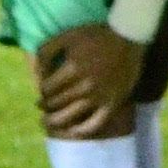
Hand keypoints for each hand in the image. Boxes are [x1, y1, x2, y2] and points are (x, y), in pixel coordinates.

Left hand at [34, 24, 141, 139]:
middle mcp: (84, 86)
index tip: (44, 90)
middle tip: (42, 105)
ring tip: (47, 122)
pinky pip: (94, 124)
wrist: (129, 37)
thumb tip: (37, 72)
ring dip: (54, 121)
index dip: (42, 90)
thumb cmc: (97, 36)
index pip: (47, 89)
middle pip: (56, 103)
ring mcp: (99, 97)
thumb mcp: (68, 36)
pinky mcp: (112, 104)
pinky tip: (71, 131)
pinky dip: (80, 131)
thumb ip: (47, 51)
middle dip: (45, 105)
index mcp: (72, 69)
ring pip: (70, 117)